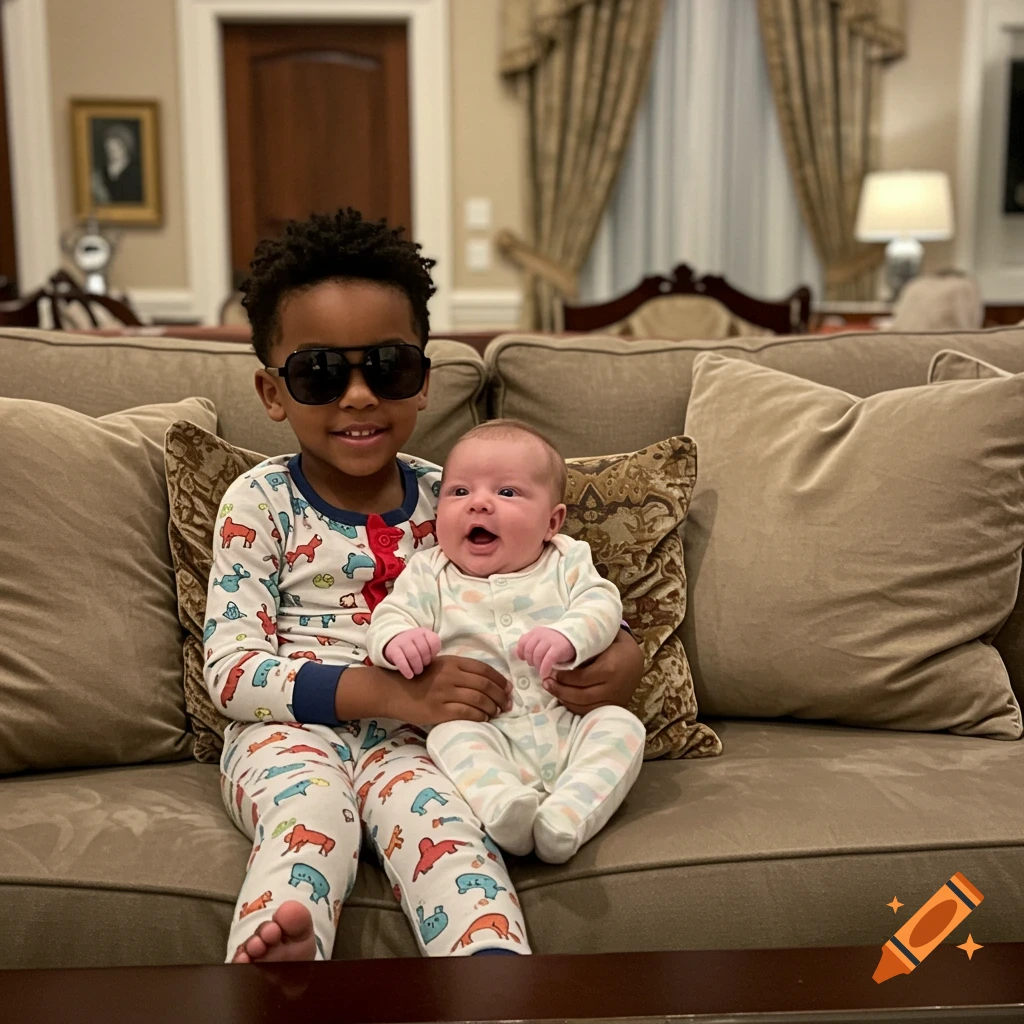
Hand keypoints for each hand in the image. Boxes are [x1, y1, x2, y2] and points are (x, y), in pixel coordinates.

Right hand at [384, 627, 441, 678]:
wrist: (392, 639)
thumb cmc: (413, 645)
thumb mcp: (424, 642)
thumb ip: (431, 649)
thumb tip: (434, 662)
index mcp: (424, 632)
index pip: (434, 641)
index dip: (434, 652)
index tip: (430, 658)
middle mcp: (413, 634)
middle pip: (424, 649)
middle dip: (425, 661)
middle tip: (422, 667)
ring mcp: (402, 640)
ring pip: (413, 654)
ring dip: (417, 666)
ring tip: (417, 672)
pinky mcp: (392, 649)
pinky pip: (400, 660)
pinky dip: (406, 669)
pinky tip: (409, 675)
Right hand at [387, 655, 512, 725]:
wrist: (392, 690)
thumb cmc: (418, 678)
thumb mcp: (439, 666)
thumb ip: (460, 670)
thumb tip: (487, 682)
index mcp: (452, 662)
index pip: (484, 669)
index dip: (500, 680)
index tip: (508, 689)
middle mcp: (450, 676)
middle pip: (485, 685)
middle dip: (501, 696)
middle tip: (507, 704)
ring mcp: (444, 693)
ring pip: (478, 699)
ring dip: (492, 707)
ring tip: (497, 712)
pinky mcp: (438, 711)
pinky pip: (465, 713)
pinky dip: (479, 716)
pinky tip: (484, 718)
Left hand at [516, 626, 575, 681]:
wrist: (576, 635)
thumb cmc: (558, 640)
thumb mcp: (543, 639)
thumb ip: (532, 644)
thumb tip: (519, 655)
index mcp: (536, 632)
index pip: (522, 641)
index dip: (521, 652)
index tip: (524, 659)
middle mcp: (541, 634)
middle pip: (529, 650)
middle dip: (530, 661)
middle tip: (536, 666)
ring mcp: (549, 640)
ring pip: (537, 656)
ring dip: (537, 666)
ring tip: (541, 670)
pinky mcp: (558, 648)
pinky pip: (547, 660)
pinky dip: (544, 669)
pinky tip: (545, 675)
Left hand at [543, 628, 643, 715]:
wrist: (637, 659)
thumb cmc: (615, 646)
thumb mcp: (602, 641)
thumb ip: (585, 645)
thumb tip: (559, 650)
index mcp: (609, 669)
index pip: (581, 679)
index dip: (564, 678)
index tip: (552, 672)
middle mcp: (612, 687)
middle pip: (581, 695)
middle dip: (560, 690)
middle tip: (546, 683)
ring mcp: (614, 700)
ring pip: (585, 706)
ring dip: (565, 700)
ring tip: (552, 690)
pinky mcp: (613, 707)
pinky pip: (590, 711)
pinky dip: (575, 707)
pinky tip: (563, 698)